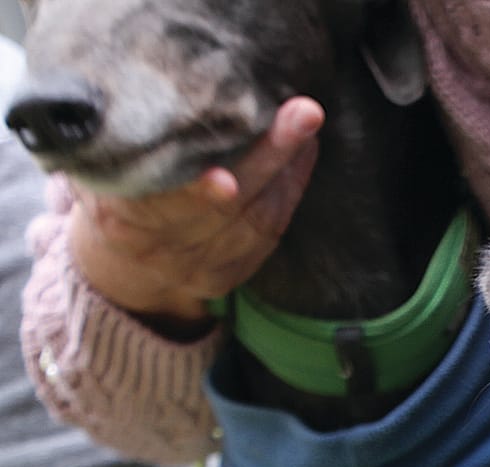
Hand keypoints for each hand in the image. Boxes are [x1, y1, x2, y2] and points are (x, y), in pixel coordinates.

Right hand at [68, 97, 323, 333]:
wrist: (116, 255)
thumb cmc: (111, 183)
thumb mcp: (104, 159)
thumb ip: (132, 136)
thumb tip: (179, 87)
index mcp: (119, 220)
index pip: (162, 205)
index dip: (196, 194)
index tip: (226, 178)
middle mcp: (160, 250)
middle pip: (225, 209)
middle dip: (267, 159)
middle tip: (303, 114)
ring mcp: (196, 269)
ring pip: (255, 221)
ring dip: (286, 169)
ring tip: (306, 122)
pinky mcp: (225, 276)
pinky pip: (268, 233)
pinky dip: (288, 189)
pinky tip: (304, 151)